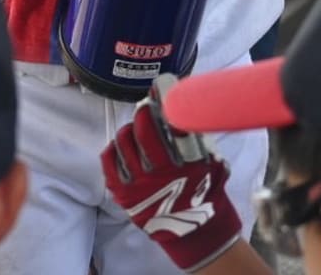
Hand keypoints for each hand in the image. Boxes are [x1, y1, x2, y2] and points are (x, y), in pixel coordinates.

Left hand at [102, 85, 240, 271]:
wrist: (196, 230)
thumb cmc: (205, 190)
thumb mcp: (212, 162)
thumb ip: (198, 137)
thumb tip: (183, 107)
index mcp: (183, 163)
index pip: (167, 123)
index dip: (160, 102)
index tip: (159, 89)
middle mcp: (159, 173)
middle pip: (142, 129)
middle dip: (143, 113)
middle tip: (147, 110)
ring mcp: (138, 184)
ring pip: (123, 141)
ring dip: (129, 130)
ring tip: (136, 131)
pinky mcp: (123, 194)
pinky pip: (108, 161)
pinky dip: (113, 149)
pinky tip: (122, 148)